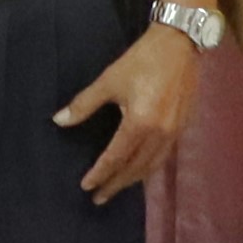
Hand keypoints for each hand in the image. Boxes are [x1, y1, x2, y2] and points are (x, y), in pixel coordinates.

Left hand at [54, 23, 201, 201]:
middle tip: (99, 198)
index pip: (116, 157)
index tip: (86, 186)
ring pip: (151, 165)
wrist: (180, 44)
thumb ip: (85, 103)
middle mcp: (160, 134)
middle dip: (116, 184)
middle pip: (135, 168)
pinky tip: (141, 170)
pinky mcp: (183, 127)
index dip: (100, 173)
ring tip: (117, 188)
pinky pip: (163, 156)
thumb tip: (59, 121)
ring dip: (133, 180)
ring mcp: (174, 132)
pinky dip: (149, 167)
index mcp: (140, 124)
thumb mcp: (109, 80)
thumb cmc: (142, 60)